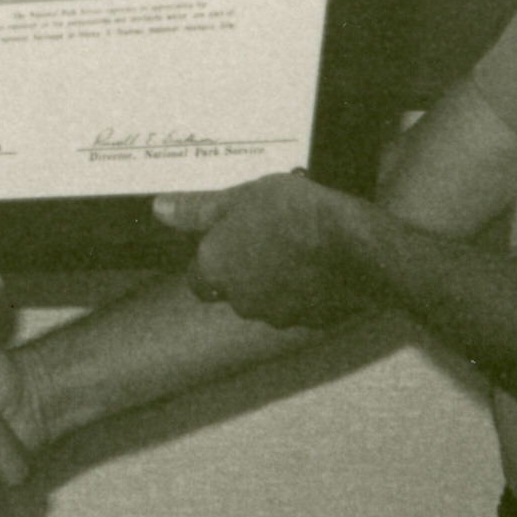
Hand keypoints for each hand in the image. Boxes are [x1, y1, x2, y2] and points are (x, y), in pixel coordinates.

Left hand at [155, 169, 371, 329]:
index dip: (212, 258)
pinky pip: (303, 305)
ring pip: (270, 298)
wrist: (355, 246)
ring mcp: (278, 314)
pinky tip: (323, 262)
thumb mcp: (243, 196)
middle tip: (268, 234)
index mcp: (217, 269)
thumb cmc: (296, 215)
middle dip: (248, 267)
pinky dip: (308, 289)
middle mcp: (241, 300)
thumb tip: (160, 210)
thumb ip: (199, 208)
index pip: (198, 277)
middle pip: (235, 289)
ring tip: (300, 243)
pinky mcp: (312, 321)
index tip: (228, 237)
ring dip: (279, 278)